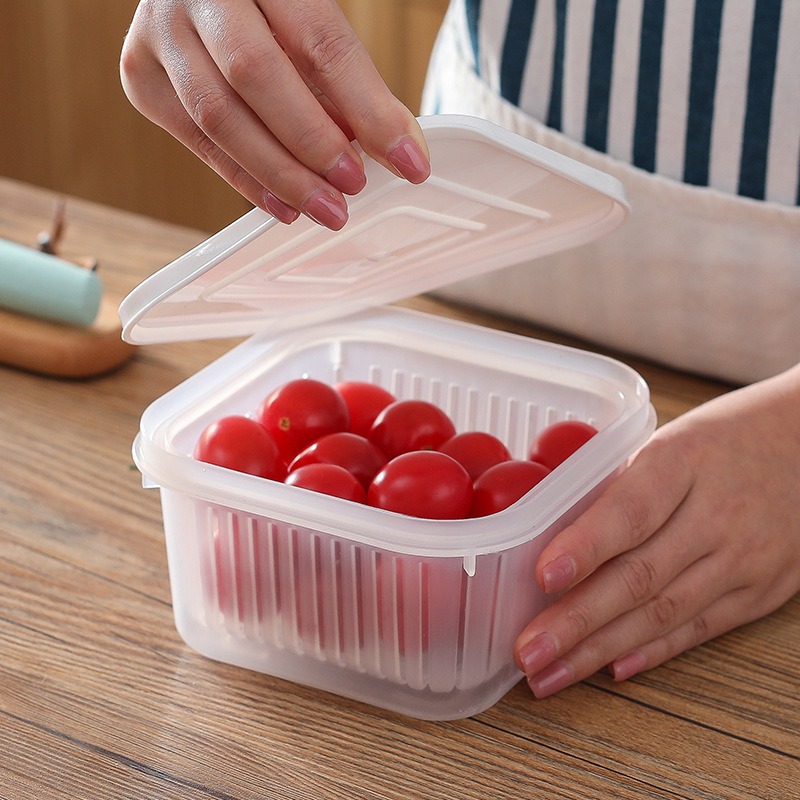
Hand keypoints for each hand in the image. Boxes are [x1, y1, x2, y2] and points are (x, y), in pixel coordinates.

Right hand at [120, 0, 429, 229]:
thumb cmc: (267, 4)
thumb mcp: (313, 16)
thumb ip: (348, 76)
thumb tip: (394, 147)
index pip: (321, 41)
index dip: (369, 109)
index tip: (408, 160)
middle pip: (255, 74)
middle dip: (312, 144)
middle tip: (353, 186)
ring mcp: (159, 31)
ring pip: (218, 117)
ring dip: (279, 175)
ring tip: (325, 207)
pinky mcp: (140, 75)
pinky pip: (197, 142)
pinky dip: (246, 180)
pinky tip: (284, 204)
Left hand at [515, 363, 799, 696]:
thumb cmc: (722, 438)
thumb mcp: (668, 440)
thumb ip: (618, 485)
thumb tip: (550, 533)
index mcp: (683, 460)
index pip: (632, 510)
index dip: (586, 545)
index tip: (543, 577)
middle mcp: (717, 514)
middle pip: (640, 575)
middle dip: (577, 621)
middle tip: (527, 651)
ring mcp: (745, 558)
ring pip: (664, 612)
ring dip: (600, 650)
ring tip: (550, 675)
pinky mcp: (762, 591)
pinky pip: (700, 628)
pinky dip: (652, 651)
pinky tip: (610, 669)